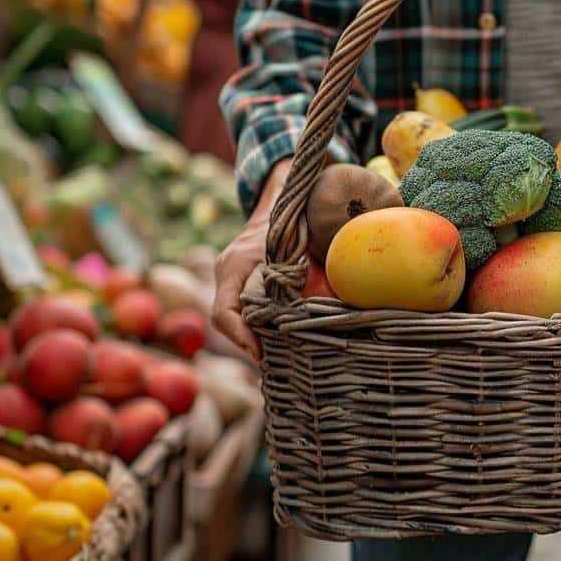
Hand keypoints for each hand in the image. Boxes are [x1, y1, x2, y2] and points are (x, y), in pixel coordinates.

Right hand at [211, 159, 292, 359]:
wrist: (281, 201)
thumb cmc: (290, 220)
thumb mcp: (297, 244)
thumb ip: (307, 270)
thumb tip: (336, 301)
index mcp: (235, 265)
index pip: (224, 311)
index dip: (240, 336)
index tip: (259, 352)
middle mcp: (227, 273)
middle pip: (226, 320)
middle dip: (247, 342)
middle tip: (273, 360)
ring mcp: (229, 279)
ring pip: (232, 318)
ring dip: (253, 337)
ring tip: (277, 354)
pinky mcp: (238, 283)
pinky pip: (242, 311)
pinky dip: (257, 326)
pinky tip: (279, 339)